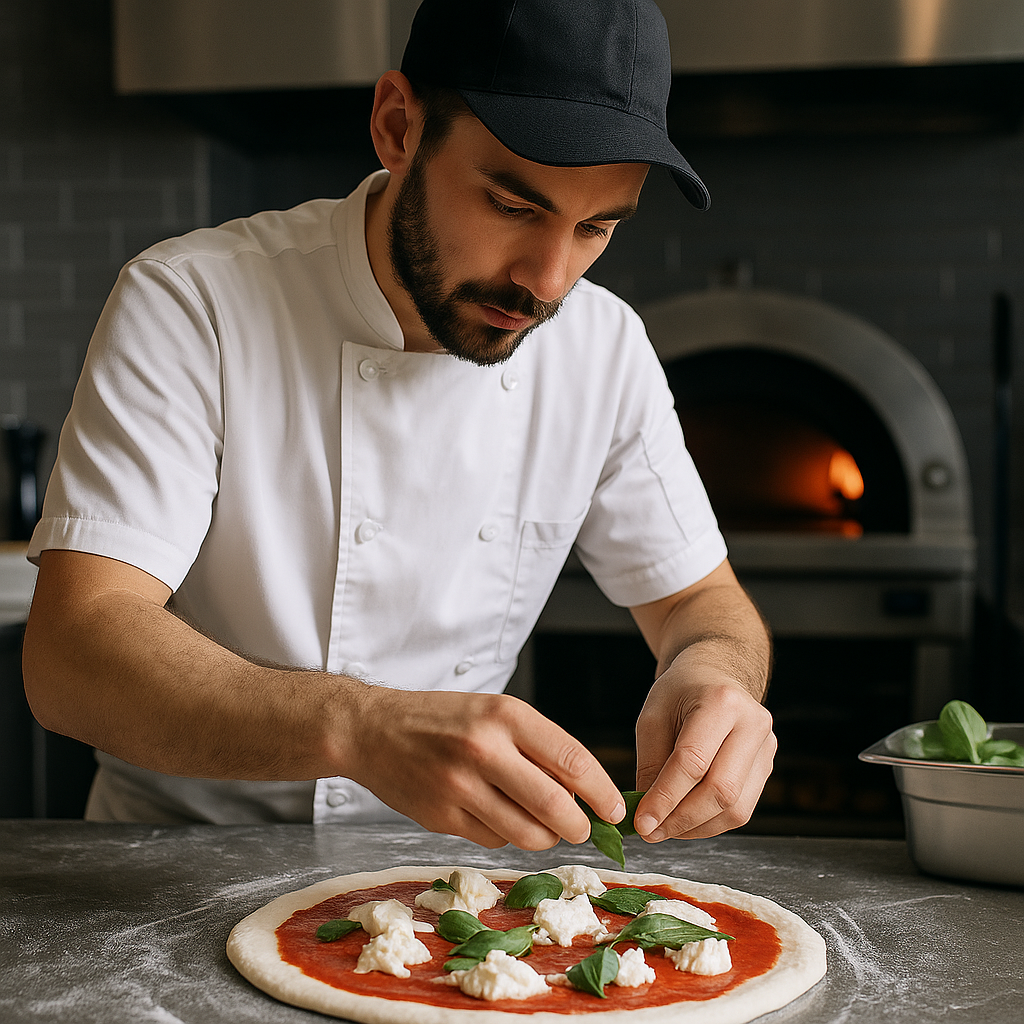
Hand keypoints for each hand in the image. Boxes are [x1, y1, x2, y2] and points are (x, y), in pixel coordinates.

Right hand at [345, 687, 624, 850]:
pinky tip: (496, 815)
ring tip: (542, 824)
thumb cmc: (442, 718)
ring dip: (545, 837)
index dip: (602, 792)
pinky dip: (506, 835)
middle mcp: (484, 749)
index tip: (614, 809)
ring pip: (527, 833)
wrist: (372, 730)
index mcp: (505, 715)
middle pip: (556, 806)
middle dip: (579, 826)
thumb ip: (537, 746)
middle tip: (582, 828)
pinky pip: (494, 840)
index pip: (572, 761)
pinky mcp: (442, 817)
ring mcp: (460, 786)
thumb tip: (583, 792)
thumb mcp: (494, 711)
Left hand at [632, 661, 775, 840]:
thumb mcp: (653, 716)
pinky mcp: (767, 767)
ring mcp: (766, 747)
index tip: (642, 822)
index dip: (666, 797)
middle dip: (682, 819)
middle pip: (721, 790)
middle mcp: (753, 724)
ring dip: (697, 827)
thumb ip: (650, 765)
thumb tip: (648, 816)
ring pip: (736, 808)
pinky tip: (686, 820)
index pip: (693, 761)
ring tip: (666, 828)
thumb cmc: (680, 692)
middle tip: (651, 832)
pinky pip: (742, 808)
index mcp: (721, 702)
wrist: (715, 675)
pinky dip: (711, 822)